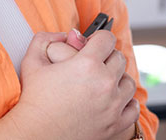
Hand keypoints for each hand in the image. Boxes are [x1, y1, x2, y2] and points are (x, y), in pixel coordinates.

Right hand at [9, 30, 138, 139]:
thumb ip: (45, 39)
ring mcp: (113, 106)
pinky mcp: (116, 125)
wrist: (37, 135)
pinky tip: (112, 99)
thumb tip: (64, 35)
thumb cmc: (34, 100)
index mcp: (86, 64)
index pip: (107, 38)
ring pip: (129, 82)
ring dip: (117, 78)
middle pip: (119, 58)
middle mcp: (104, 83)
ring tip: (102, 81)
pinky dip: (126, 101)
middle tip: (93, 62)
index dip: (98, 37)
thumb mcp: (32, 61)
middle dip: (106, 56)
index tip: (92, 43)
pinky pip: (134, 108)